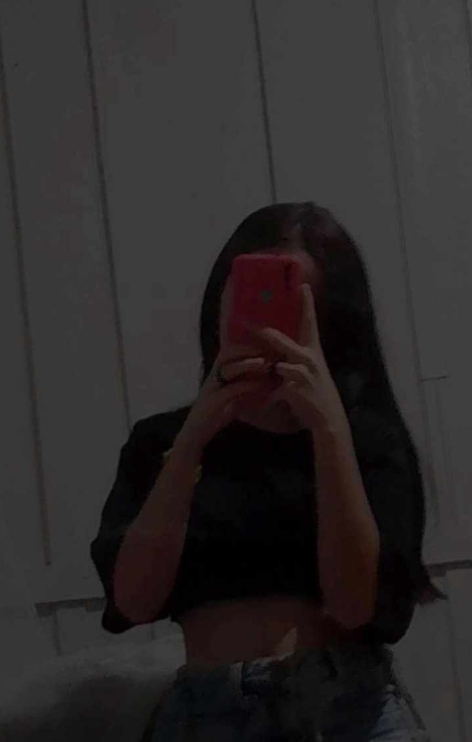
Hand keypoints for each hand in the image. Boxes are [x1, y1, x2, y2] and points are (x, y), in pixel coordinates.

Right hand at [174, 348, 270, 455]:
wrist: (195, 434)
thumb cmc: (215, 415)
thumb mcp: (231, 397)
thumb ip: (244, 386)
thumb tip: (266, 379)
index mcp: (216, 374)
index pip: (229, 351)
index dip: (247, 345)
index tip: (266, 345)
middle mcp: (212, 377)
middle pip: (226, 353)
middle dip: (247, 349)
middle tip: (267, 350)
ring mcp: (210, 389)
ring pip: (227, 368)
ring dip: (247, 363)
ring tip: (264, 363)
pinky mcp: (212, 403)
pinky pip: (229, 390)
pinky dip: (246, 385)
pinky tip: (260, 385)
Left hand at [248, 284, 347, 432]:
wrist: (327, 416)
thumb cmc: (315, 392)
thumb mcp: (309, 371)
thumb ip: (293, 359)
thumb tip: (277, 353)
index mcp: (312, 351)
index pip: (309, 323)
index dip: (306, 304)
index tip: (303, 285)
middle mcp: (310, 358)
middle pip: (283, 341)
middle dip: (264, 333)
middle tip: (248, 323)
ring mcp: (304, 373)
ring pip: (278, 365)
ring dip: (265, 369)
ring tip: (253, 369)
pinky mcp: (296, 389)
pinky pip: (276, 388)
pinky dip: (269, 394)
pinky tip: (266, 401)